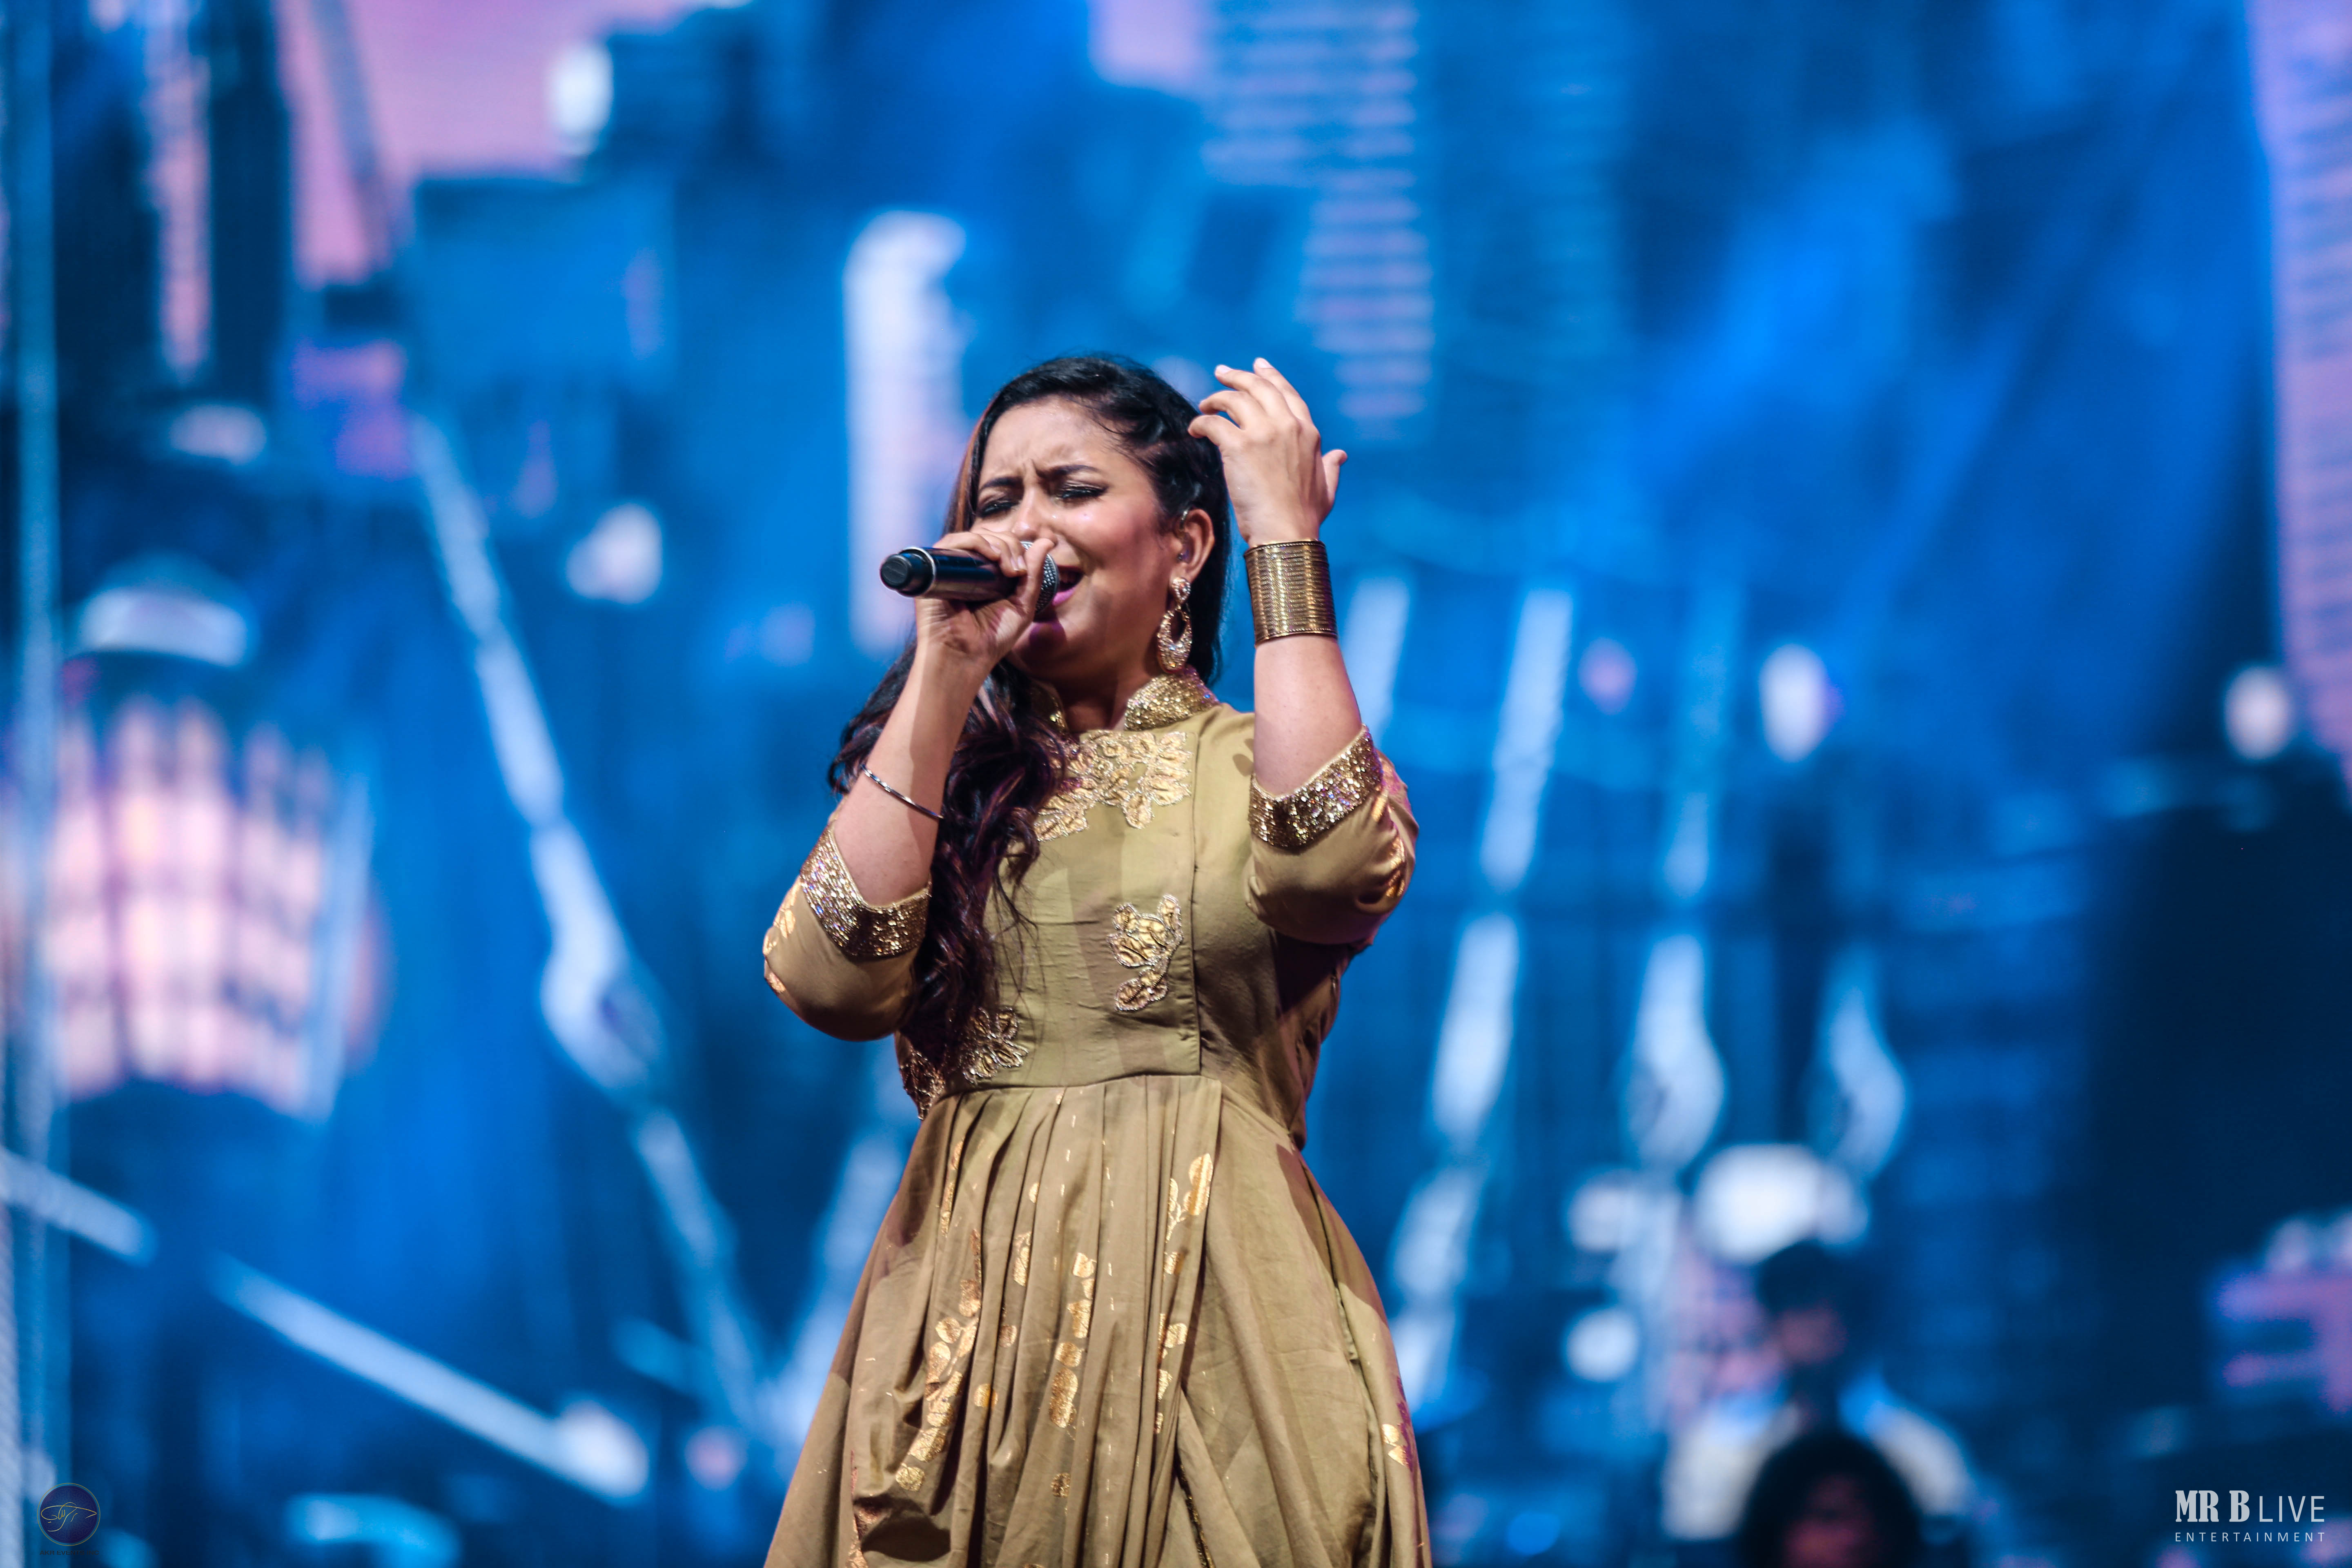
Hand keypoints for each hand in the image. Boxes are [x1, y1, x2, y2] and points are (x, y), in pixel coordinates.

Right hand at [912, 529, 1053, 682]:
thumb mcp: (1022, 605)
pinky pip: (952, 542)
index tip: (1024, 571)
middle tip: (1017, 571)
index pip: (1001, 544)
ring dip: (997, 544)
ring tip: (1007, 568)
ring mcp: (951, 568)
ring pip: (974, 537)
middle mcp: (968, 568)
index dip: (1016, 547)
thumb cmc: (991, 639)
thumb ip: (1034, 574)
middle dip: (1010, 546)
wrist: (965, 658)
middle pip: (990, 536)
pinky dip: (974, 541)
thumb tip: (1047, 542)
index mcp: (986, 575)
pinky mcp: (935, 570)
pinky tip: (990, 556)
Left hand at [1189, 359, 1346, 546]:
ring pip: (1234, 399)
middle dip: (1238, 376)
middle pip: (1258, 387)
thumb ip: (1331, 467)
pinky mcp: (1239, 447)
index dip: (1271, 376)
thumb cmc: (1305, 516)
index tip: (1258, 365)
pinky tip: (1195, 429)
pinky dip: (1201, 422)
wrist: (1286, 533)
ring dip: (1216, 398)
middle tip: (1221, 372)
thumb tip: (1340, 455)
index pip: (1287, 393)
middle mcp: (1287, 426)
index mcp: (1308, 432)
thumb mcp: (1326, 487)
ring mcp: (1263, 434)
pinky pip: (1213, 423)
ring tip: (1205, 405)